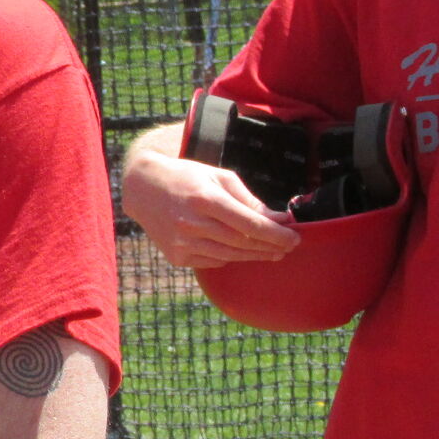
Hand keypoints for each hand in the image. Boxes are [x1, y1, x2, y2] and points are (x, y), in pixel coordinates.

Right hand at [121, 149, 298, 268]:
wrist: (143, 188)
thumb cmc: (187, 177)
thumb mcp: (218, 178)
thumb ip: (248, 200)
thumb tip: (279, 219)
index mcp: (205, 199)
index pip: (250, 224)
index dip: (276, 234)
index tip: (295, 237)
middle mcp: (192, 223)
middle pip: (242, 243)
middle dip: (270, 246)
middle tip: (288, 246)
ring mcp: (182, 242)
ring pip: (229, 256)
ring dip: (254, 256)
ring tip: (272, 253)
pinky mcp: (176, 256)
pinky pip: (212, 261)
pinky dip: (228, 257)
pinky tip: (238, 250)